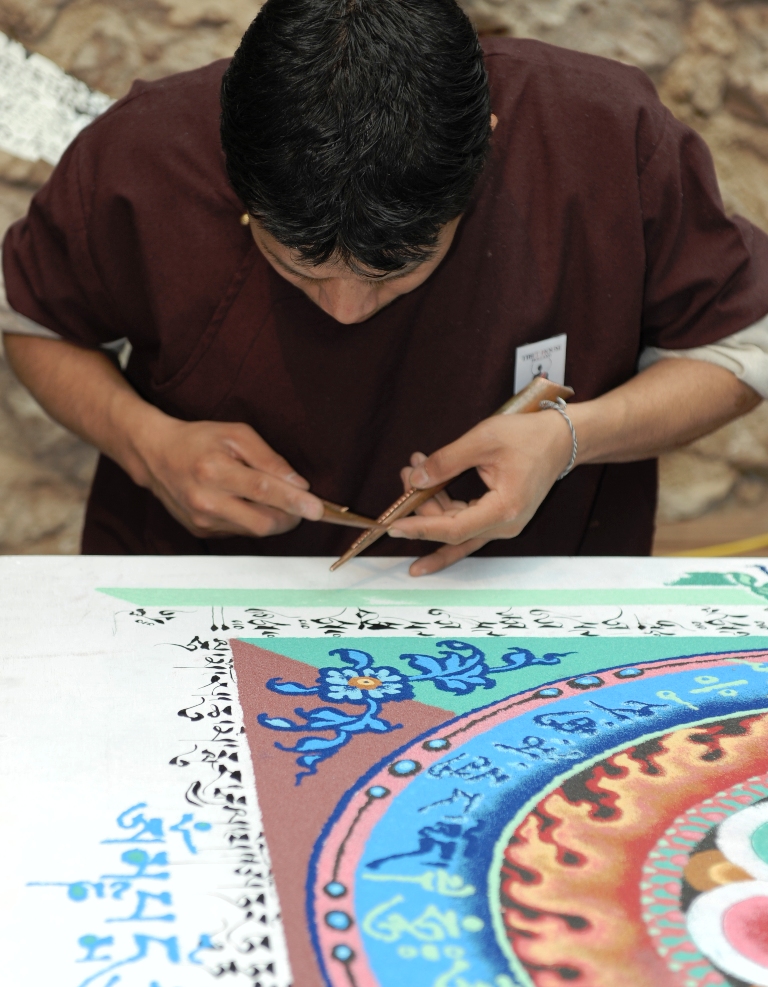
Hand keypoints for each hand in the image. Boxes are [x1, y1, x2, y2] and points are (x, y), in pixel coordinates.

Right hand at [132, 414, 323, 537]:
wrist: (157, 455)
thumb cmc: (200, 440)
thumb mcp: (237, 434)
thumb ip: (269, 459)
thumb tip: (298, 484)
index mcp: (214, 470)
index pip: (263, 490)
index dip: (293, 501)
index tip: (318, 509)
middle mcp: (205, 500)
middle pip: (262, 522)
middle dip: (289, 517)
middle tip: (301, 505)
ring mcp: (201, 520)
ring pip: (254, 530)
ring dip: (272, 518)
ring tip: (271, 498)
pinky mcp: (200, 531)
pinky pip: (240, 532)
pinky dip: (252, 520)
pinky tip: (245, 503)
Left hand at [389, 410, 573, 575]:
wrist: (561, 440)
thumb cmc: (528, 437)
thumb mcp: (483, 440)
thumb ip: (446, 461)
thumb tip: (416, 478)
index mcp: (504, 509)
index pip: (452, 529)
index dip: (420, 528)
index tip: (393, 526)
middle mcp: (505, 525)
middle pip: (451, 530)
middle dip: (422, 507)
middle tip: (406, 474)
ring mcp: (504, 525)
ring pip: (457, 528)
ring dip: (432, 505)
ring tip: (415, 471)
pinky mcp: (500, 518)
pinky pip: (466, 524)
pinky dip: (445, 509)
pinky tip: (430, 490)